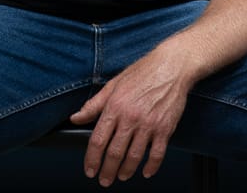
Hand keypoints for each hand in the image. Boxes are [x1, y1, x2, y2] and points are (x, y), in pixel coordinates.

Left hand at [69, 48, 194, 186]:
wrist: (171, 67)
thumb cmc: (142, 73)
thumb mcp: (113, 85)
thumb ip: (93, 105)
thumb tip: (76, 118)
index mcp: (115, 107)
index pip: (98, 140)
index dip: (92, 159)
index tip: (89, 169)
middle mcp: (130, 118)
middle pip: (114, 153)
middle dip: (107, 171)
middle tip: (104, 180)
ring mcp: (149, 124)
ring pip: (134, 157)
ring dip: (126, 171)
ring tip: (122, 176)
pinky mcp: (165, 128)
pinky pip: (157, 154)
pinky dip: (151, 166)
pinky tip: (146, 171)